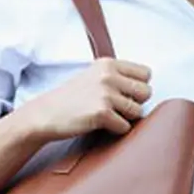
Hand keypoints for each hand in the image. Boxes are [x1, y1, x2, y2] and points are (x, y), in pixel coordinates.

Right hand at [18, 57, 151, 141]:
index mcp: (108, 63)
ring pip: (138, 111)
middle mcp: (108, 75)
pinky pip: (125, 127)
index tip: (124, 93)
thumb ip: (117, 76)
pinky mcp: (102, 113)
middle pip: (146, 92)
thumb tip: (147, 86)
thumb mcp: (93, 76)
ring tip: (106, 116)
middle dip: (134, 103)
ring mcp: (105, 94)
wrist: (46, 113)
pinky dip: (116, 130)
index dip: (138, 87)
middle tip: (116, 107)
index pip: (146, 73)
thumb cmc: (71, 98)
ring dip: (125, 118)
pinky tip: (101, 124)